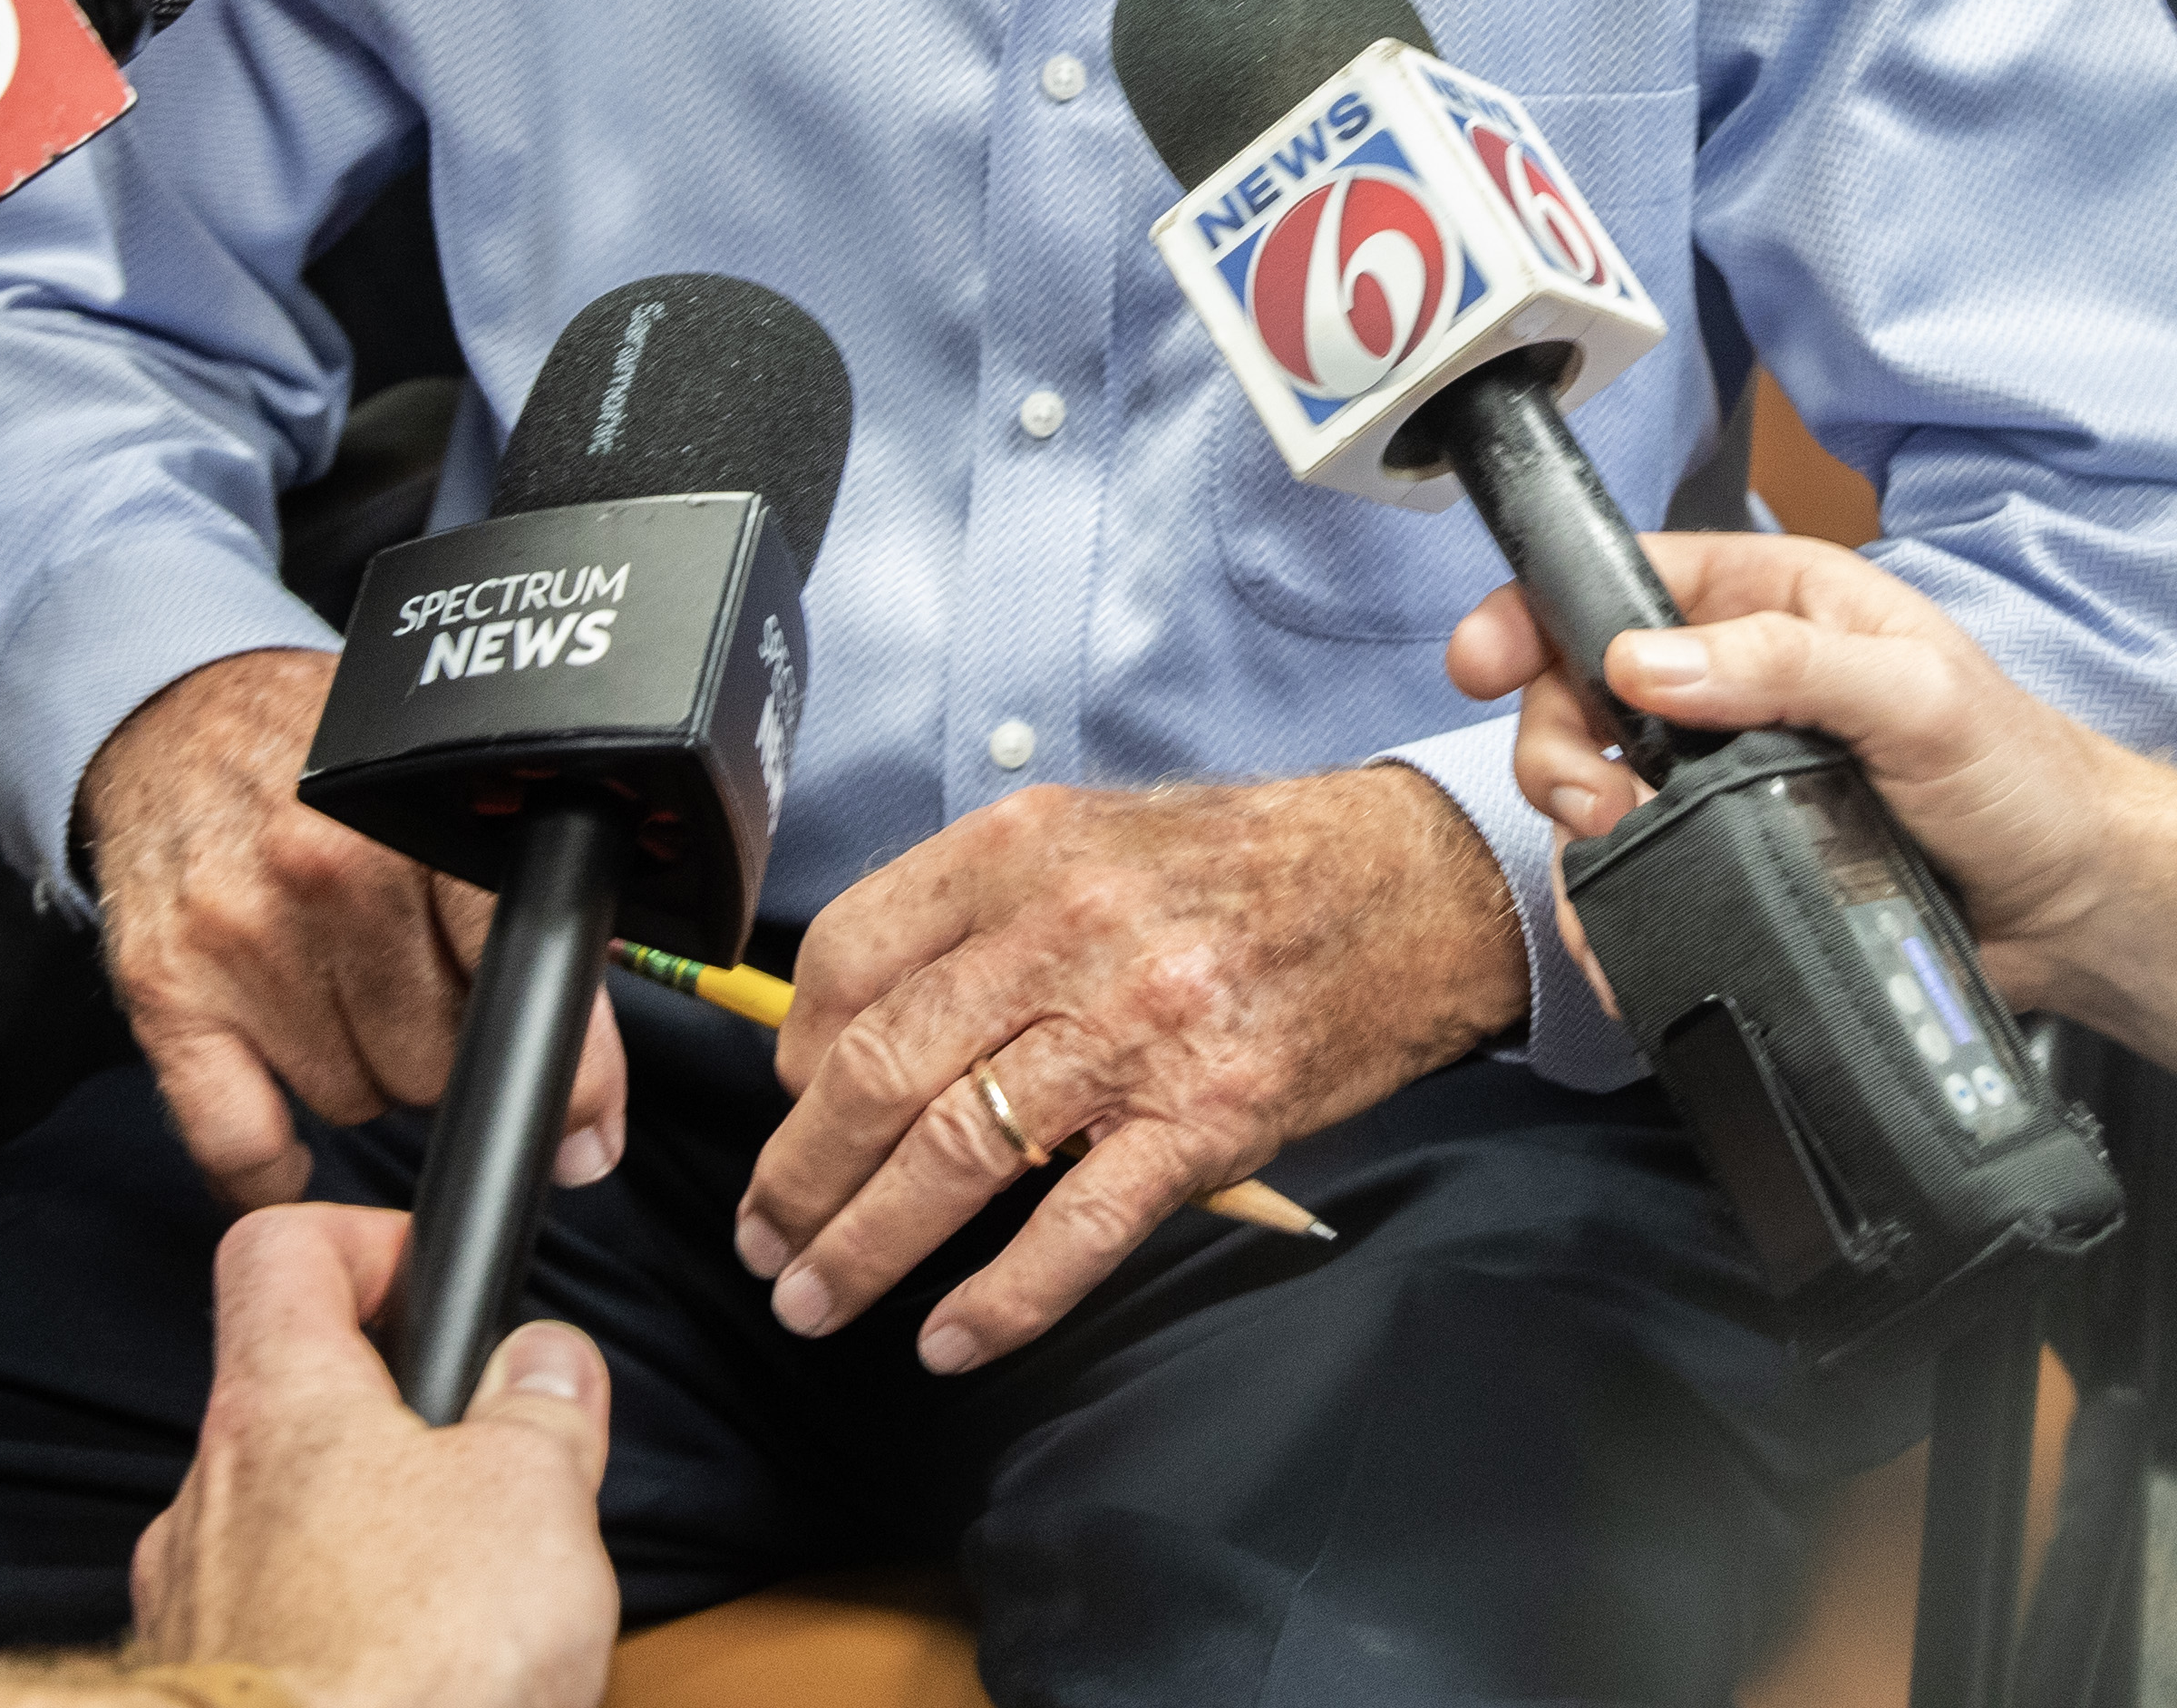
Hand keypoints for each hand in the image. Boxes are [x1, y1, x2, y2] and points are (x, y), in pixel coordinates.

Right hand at [80, 650, 628, 1210]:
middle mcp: (329, 878)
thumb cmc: (322, 756)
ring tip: (353, 1008)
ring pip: (355, 1099)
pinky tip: (292, 1158)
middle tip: (432, 1002)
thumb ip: (520, 885)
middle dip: (452, 1054)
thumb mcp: (442, 784)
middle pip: (438, 1063)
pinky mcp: (168, 991)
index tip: (584, 1127)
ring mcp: (241, 941)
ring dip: (368, 1080)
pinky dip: (269, 1171)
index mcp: (418, 821)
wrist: (180, 712)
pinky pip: (236, 1140)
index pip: (521, 979)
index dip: (567, 1073)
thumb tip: (588, 1039)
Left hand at [130, 1204, 622, 1707]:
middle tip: (492, 1469)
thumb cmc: (402, 1665)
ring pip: (291, 1530)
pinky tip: (425, 1675)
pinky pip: (286, 1635)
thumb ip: (543, 1409)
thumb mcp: (536, 1492)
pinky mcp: (212, 1696)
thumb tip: (545, 1366)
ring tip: (473, 1600)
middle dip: (400, 1427)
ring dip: (378, 1544)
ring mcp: (195, 1608)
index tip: (434, 1281)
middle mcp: (211, 1495)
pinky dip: (352, 1639)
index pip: (281, 1251)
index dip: (367, 1242)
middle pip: (297, 1402)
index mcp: (280, 1404)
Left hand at [737, 769, 1525, 1371]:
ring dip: (863, 1248)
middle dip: (798, 1176)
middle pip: (881, 1069)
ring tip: (817, 1301)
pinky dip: (1000, 1300)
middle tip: (765, 1240)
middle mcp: (1069, 929)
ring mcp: (1141, 1027)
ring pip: (954, 1153)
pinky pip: (1076, 1228)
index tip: (787, 1109)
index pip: (850, 956)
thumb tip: (859, 1028)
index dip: (793, 1052)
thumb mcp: (1091, 837)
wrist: (1411, 884)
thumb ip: (978, 913)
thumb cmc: (1244, 866)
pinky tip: (950, 1339)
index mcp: (1023, 848)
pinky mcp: (1211, 1117)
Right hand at [1450, 534, 2129, 1022]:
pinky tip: (1619, 925)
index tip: (1484, 656)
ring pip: (1597, 782)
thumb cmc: (2019, 776)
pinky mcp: (1732, 860)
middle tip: (1596, 798)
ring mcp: (1728, 776)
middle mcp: (1740, 683)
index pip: (1629, 578)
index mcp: (1780, 607)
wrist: (2072, 906)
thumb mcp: (1916, 693)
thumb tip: (1646, 661)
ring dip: (1579, 821)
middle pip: (1584, 686)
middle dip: (1559, 739)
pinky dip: (1608, 897)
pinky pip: (1637, 869)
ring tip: (1617, 853)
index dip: (1542, 607)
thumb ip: (1785, 664)